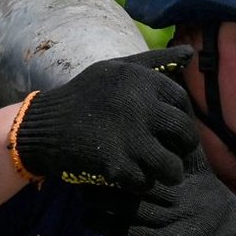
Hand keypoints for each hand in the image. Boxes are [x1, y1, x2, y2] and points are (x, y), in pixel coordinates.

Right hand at [9, 46, 197, 191]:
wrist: (45, 124)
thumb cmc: (87, 94)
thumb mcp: (118, 69)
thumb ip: (156, 61)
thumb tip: (190, 53)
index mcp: (143, 81)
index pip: (183, 102)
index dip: (180, 116)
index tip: (168, 126)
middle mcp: (141, 107)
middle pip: (185, 135)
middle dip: (183, 148)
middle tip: (172, 153)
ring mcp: (129, 137)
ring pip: (172, 166)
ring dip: (168, 172)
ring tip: (158, 170)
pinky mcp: (116, 164)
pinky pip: (146, 182)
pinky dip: (141, 183)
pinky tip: (132, 175)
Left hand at [81, 147, 235, 235]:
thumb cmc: (231, 234)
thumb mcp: (219, 199)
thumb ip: (196, 181)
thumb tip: (172, 166)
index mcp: (201, 182)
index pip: (173, 153)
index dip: (148, 141)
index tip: (123, 129)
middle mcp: (187, 197)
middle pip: (143, 175)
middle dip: (116, 166)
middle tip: (88, 156)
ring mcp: (176, 221)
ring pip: (129, 202)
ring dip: (101, 195)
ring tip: (80, 187)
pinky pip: (127, 231)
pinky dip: (104, 224)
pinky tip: (88, 218)